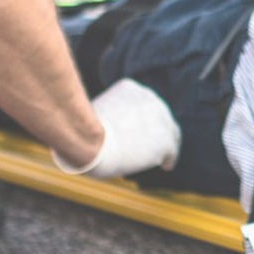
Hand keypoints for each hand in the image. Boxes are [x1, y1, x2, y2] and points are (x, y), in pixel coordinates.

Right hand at [54, 79, 180, 179]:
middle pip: (158, 115)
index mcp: (130, 88)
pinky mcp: (165, 139)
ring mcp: (161, 118)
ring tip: (158, 156)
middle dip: (153, 128)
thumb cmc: (81, 131)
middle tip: (146, 143)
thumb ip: (103, 116)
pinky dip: (169, 158)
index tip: (135, 128)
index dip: (140, 116)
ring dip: (162, 142)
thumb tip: (101, 129)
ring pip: (168, 131)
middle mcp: (151, 98)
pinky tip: (166, 165)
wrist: (91, 141)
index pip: (141, 102)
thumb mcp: (89, 114)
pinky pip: (171, 150)